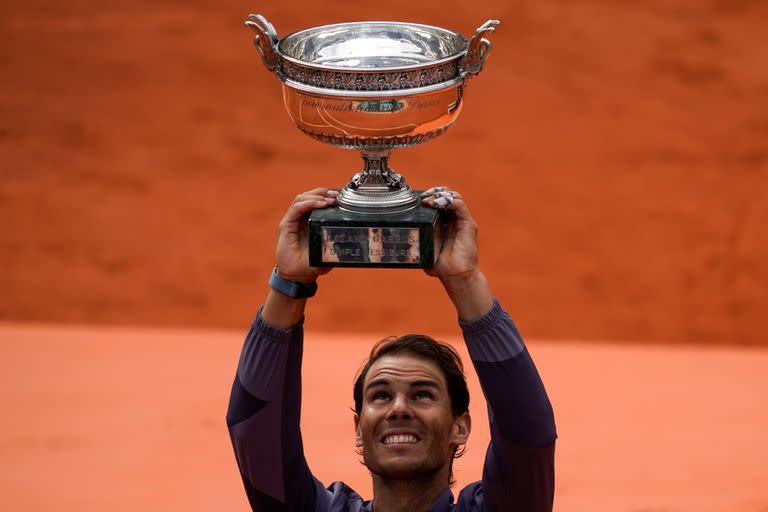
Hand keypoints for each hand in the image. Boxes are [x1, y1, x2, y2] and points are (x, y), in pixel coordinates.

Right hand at [275, 188, 338, 282]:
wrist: (297, 276)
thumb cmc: (311, 264)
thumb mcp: (328, 251)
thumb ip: (337, 243)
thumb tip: (354, 237)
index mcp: (309, 221)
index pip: (316, 200)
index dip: (328, 195)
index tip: (341, 196)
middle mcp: (300, 218)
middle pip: (310, 195)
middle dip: (324, 192)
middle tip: (337, 195)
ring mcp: (292, 220)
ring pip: (302, 198)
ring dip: (317, 196)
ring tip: (330, 200)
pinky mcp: (286, 225)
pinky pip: (296, 208)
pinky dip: (309, 203)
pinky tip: (320, 204)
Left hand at [421, 186, 491, 320]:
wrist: (455, 276)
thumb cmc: (440, 265)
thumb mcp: (423, 247)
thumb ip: (416, 237)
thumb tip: (402, 228)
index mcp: (442, 223)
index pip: (438, 201)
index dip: (429, 196)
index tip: (417, 200)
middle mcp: (453, 219)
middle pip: (446, 195)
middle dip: (434, 192)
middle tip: (423, 197)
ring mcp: (461, 220)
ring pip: (454, 196)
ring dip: (440, 194)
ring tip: (430, 200)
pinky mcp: (468, 224)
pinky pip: (459, 205)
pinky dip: (449, 200)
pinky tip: (437, 204)